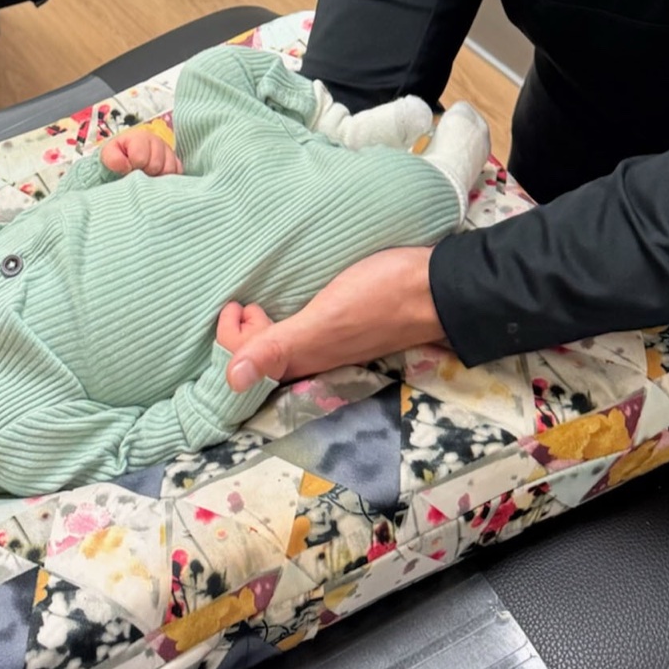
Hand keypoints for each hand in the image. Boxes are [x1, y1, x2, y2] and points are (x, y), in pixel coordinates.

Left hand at [100, 126, 181, 177]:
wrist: (128, 155)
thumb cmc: (119, 155)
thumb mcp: (108, 154)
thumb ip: (112, 158)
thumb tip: (126, 166)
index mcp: (140, 137)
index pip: (141, 158)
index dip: (133, 167)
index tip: (128, 168)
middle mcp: (157, 141)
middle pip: (156, 165)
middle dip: (145, 172)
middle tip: (138, 172)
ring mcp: (168, 151)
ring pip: (168, 170)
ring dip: (157, 176)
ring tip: (147, 175)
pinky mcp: (176, 161)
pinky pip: (178, 172)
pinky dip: (168, 178)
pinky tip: (157, 176)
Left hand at [224, 248, 442, 391]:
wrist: (437, 286)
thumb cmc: (381, 298)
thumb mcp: (325, 320)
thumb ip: (279, 347)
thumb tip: (231, 382)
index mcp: (304, 359)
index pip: (249, 366)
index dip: (232, 340)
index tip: (239, 304)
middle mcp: (314, 355)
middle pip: (263, 357)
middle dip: (241, 335)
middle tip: (245, 301)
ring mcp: (332, 339)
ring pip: (282, 342)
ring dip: (261, 327)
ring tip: (258, 298)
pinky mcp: (345, 321)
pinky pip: (301, 326)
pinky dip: (283, 315)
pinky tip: (288, 297)